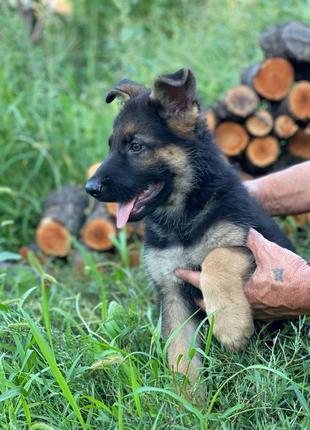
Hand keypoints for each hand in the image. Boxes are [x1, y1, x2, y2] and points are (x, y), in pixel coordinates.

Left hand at [175, 229, 309, 319]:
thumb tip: (245, 230)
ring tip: (204, 300)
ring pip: (225, 311)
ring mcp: (252, 312)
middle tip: (190, 292)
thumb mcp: (270, 252)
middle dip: (199, 298)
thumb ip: (254, 242)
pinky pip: (240, 315)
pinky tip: (231, 304)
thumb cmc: (290, 274)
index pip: (208, 282)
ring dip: (213, 305)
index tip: (177, 273)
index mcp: (238, 288)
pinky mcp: (263, 316)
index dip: (191, 277)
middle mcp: (242, 304)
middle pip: (212, 304)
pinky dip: (231, 309)